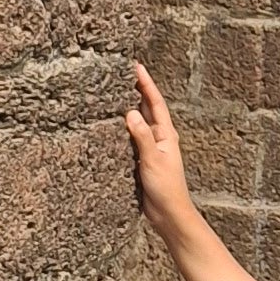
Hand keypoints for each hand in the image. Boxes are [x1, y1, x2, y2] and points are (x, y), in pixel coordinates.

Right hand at [126, 63, 195, 240]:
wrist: (168, 213)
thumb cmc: (166, 187)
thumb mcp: (153, 159)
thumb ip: (142, 136)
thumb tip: (130, 113)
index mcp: (166, 133)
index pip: (155, 102)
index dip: (146, 84)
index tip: (136, 67)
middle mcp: (159, 137)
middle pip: (146, 108)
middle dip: (136, 90)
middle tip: (123, 73)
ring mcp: (150, 147)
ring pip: (137, 122)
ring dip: (128, 107)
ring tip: (114, 91)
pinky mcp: (141, 159)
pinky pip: (130, 138)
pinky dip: (122, 127)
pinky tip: (111, 123)